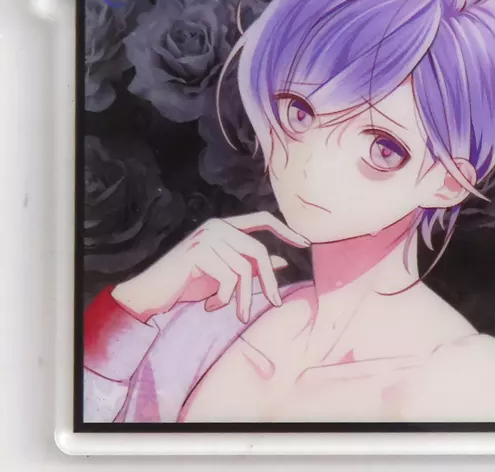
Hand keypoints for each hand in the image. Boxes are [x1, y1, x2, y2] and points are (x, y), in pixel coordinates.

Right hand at [111, 212, 308, 323]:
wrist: (151, 291)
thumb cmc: (187, 282)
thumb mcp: (223, 275)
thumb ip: (250, 266)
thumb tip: (283, 262)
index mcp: (225, 227)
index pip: (262, 219)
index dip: (285, 229)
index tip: (305, 242)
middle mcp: (217, 226)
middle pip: (258, 251)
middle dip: (268, 281)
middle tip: (274, 304)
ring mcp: (207, 237)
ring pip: (244, 270)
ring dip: (242, 298)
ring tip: (233, 313)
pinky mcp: (199, 253)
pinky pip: (227, 280)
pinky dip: (223, 299)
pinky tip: (209, 306)